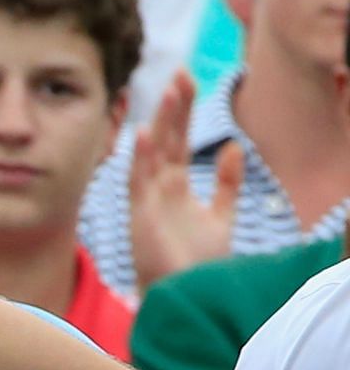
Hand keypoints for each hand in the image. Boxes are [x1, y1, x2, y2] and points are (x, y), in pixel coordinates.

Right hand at [128, 71, 243, 294]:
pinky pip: (138, 181)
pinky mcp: (141, 216)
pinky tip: (147, 133)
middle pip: (166, 139)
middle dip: (174, 107)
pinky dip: (142, 157)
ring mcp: (147, 200)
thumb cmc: (197, 264)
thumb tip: (232, 146)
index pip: (178, 140)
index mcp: (174, 188)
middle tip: (181, 73)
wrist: (183, 296)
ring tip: (170, 90)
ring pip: (153, 152)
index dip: (184, 111)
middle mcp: (158, 190)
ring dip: (162, 121)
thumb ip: (225, 183)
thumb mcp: (220, 216)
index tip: (190, 80)